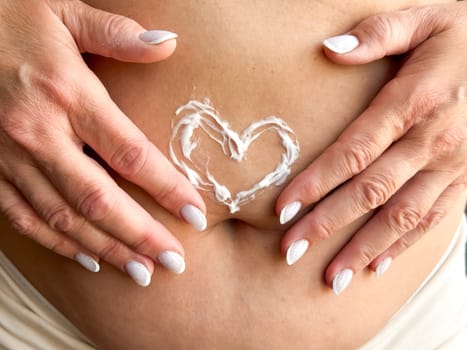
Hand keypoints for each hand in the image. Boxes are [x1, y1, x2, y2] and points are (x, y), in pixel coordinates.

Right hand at [0, 0, 206, 286]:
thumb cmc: (9, 17)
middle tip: (174, 264)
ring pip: (64, 218)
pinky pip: (23, 218)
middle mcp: (39, 134)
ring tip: (141, 273)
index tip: (195, 216)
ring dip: (105, 249)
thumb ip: (116, 33)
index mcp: (66, 94)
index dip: (167, 189)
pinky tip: (87, 258)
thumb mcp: (63, 12)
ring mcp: (9, 157)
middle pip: (99, 200)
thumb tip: (168, 43)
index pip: (130, 154)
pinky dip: (57, 243)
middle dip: (140, 237)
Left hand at [276, 2, 466, 294]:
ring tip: (332, 277)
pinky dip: (403, 244)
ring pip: (400, 216)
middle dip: (327, 225)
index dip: (316, 183)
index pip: (353, 152)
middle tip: (291, 251)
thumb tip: (329, 50)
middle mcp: (432, 141)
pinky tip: (377, 265)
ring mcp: (451, 165)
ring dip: (363, 248)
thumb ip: (378, 33)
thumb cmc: (463, 33)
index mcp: (415, 102)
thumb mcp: (424, 18)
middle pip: (369, 192)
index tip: (282, 210)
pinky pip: (432, 219)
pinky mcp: (463, 178)